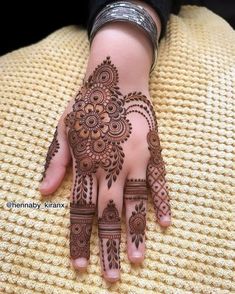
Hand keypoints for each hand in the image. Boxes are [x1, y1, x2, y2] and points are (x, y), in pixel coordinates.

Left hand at [39, 56, 170, 281]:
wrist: (118, 79)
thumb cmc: (89, 104)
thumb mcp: (64, 128)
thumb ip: (57, 161)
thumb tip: (43, 193)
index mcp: (87, 161)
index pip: (80, 209)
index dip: (79, 239)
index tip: (79, 264)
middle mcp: (111, 165)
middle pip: (108, 213)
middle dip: (108, 247)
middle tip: (111, 277)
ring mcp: (135, 159)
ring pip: (135, 203)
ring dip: (136, 233)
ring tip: (137, 260)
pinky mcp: (153, 152)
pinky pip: (159, 181)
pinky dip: (162, 202)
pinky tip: (165, 223)